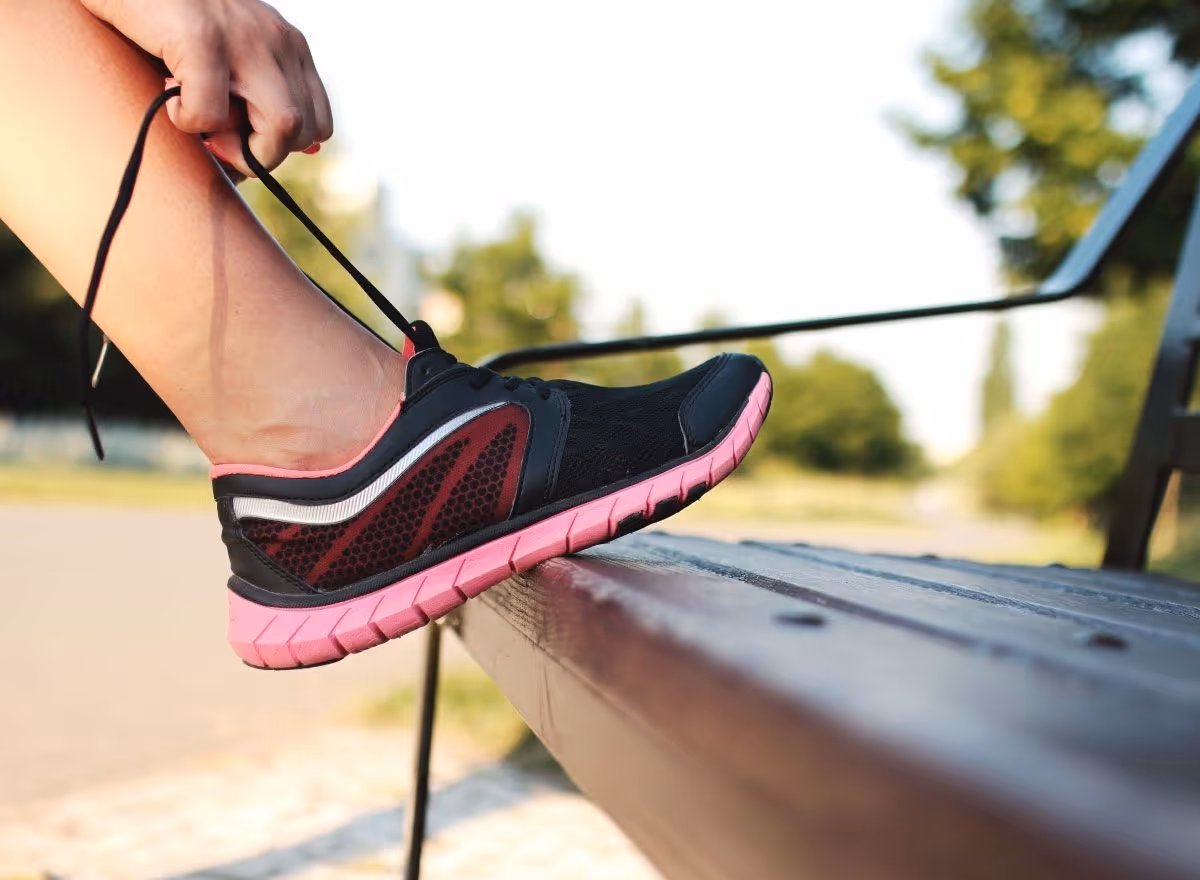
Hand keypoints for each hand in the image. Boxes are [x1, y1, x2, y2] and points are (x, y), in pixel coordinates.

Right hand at [80, 0, 332, 175]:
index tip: (238, 137)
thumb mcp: (225, 54)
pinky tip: (167, 93)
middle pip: (305, 130)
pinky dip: (188, 122)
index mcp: (289, 45)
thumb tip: (257, 164)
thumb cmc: (165, 19)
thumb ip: (251, 96)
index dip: (281, 147)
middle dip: (261, 154)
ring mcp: (245, 36)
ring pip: (284, 125)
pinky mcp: (201, 36)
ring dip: (239, 148)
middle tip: (215, 138)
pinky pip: (212, 113)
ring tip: (198, 120)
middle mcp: (278, 39)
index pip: (318, 123)